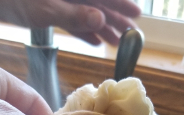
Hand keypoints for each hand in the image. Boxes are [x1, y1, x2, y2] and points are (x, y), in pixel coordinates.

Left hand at [0, 0, 140, 45]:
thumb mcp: (47, 10)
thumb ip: (74, 15)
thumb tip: (101, 22)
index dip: (121, 4)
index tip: (136, 16)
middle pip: (99, 3)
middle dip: (115, 17)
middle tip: (130, 31)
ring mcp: (60, 0)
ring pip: (87, 12)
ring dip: (102, 26)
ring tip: (115, 40)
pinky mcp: (50, 7)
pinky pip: (73, 19)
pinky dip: (84, 30)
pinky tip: (94, 40)